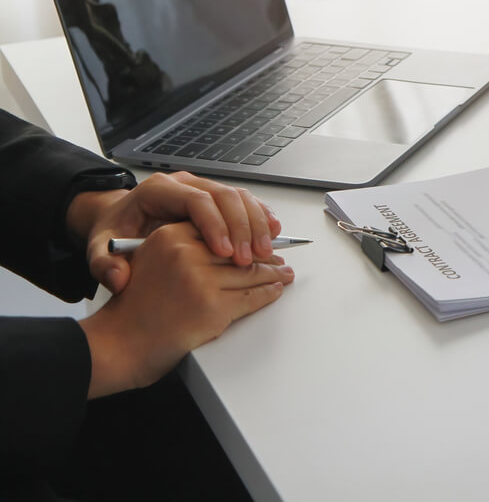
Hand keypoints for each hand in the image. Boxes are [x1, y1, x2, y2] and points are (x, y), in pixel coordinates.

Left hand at [68, 171, 281, 294]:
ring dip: (257, 223)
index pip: (195, 200)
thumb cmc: (115, 232)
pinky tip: (271, 235)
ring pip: (240, 197)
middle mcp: (184, 184)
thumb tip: (119, 277)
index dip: (215, 225)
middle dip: (242, 227)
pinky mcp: (216, 199)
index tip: (224, 253)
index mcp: (157, 190)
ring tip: (264, 251)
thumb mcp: (99, 249)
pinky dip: (261, 217)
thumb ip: (103, 264)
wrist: (121, 219)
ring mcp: (203, 188)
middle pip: (224, 196)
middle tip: (250, 258)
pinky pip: (245, 202)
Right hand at [78, 223, 292, 397]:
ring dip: (273, 274)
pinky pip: (252, 296)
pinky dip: (268, 294)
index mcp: (169, 237)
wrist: (117, 344)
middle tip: (279, 259)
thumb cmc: (133, 308)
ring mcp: (201, 281)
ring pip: (250, 273)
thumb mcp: (150, 261)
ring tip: (284, 273)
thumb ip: (183, 247)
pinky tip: (275, 290)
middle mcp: (186, 254)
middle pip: (239, 251)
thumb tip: (225, 245)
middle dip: (264, 257)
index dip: (245, 237)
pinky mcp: (213, 308)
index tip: (258, 240)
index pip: (221, 231)